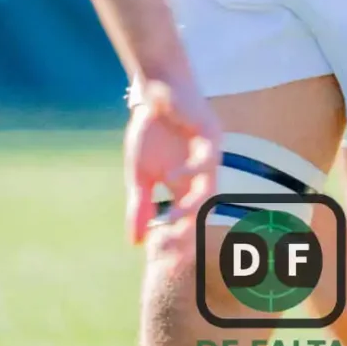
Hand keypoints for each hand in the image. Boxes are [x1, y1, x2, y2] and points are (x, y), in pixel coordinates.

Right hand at [127, 69, 220, 247]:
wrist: (157, 90)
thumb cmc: (151, 129)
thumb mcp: (139, 172)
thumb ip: (140, 204)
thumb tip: (135, 242)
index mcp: (187, 186)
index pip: (187, 220)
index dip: (177, 239)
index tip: (161, 256)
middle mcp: (203, 176)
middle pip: (202, 211)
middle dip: (189, 230)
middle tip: (172, 247)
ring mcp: (210, 156)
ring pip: (208, 188)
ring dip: (191, 206)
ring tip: (171, 217)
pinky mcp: (211, 135)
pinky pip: (206, 158)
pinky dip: (191, 170)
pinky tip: (172, 176)